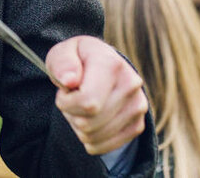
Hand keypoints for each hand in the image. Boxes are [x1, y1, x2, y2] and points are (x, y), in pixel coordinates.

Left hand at [47, 36, 147, 154]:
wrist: (100, 65)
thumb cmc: (76, 59)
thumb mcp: (62, 52)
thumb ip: (62, 62)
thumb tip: (69, 80)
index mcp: (111, 63)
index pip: (88, 102)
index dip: (66, 102)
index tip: (64, 90)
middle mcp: (130, 85)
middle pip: (88, 123)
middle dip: (70, 113)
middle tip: (72, 97)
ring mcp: (138, 106)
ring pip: (94, 137)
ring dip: (78, 125)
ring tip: (81, 105)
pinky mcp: (138, 125)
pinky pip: (103, 146)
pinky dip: (89, 137)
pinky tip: (90, 118)